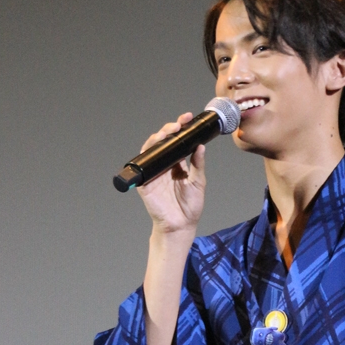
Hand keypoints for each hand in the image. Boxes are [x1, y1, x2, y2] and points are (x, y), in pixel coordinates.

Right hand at [137, 113, 205, 233]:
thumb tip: (200, 146)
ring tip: (168, 131)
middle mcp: (164, 166)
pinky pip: (143, 163)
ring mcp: (154, 172)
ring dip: (158, 137)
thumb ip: (198, 165)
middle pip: (163, 142)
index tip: (187, 119)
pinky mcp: (145, 181)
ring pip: (152, 149)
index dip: (180, 130)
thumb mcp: (198, 182)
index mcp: (176, 165)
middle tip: (179, 123)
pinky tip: (155, 144)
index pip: (176, 143)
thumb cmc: (190, 207)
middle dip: (170, 129)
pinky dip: (147, 152)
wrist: (181, 225)